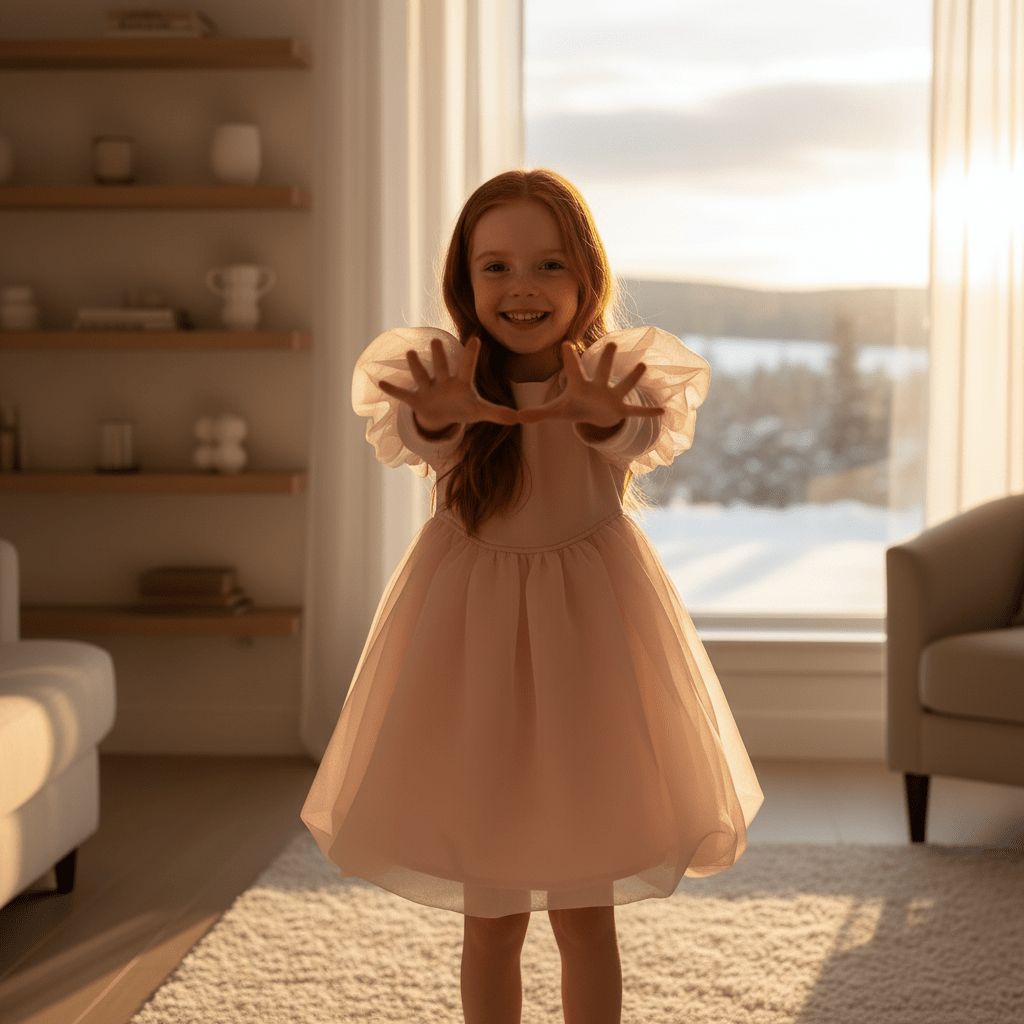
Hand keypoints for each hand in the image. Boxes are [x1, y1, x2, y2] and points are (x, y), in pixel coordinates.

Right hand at [378, 335, 519, 431]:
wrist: (442, 416)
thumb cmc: (462, 409)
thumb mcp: (480, 412)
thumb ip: (498, 413)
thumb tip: (519, 418)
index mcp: (461, 384)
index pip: (467, 367)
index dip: (471, 355)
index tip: (476, 338)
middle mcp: (444, 382)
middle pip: (442, 367)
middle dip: (439, 356)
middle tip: (436, 341)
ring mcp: (429, 389)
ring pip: (422, 376)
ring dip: (416, 366)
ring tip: (410, 353)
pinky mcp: (417, 400)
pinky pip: (403, 394)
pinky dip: (393, 389)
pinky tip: (381, 381)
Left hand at [517, 341, 664, 428]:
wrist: (593, 415)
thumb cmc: (575, 408)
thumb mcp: (556, 411)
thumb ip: (536, 413)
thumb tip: (514, 418)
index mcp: (580, 385)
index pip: (573, 370)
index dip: (569, 359)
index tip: (566, 343)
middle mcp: (598, 387)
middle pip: (602, 371)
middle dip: (606, 359)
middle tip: (610, 342)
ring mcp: (611, 397)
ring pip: (622, 385)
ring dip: (632, 378)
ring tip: (643, 366)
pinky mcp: (621, 410)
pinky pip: (636, 412)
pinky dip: (648, 412)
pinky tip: (663, 411)